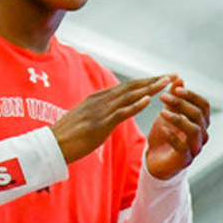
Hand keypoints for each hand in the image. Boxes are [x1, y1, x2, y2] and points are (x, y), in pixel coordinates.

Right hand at [53, 76, 171, 164]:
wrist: (48, 147)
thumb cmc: (67, 136)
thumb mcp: (87, 118)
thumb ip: (101, 111)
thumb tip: (113, 109)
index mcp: (98, 98)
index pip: (128, 87)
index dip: (147, 81)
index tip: (164, 77)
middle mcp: (100, 101)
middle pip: (132, 87)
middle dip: (154, 80)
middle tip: (174, 75)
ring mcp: (99, 112)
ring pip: (129, 96)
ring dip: (150, 89)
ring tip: (167, 83)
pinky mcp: (98, 125)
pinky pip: (120, 113)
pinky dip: (135, 105)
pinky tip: (149, 100)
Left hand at [144, 80, 210, 178]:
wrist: (156, 162)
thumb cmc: (165, 136)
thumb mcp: (168, 114)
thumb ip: (175, 99)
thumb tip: (179, 79)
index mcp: (201, 122)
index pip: (204, 105)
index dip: (191, 95)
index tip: (174, 88)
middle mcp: (202, 134)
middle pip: (199, 115)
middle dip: (181, 103)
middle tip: (163, 96)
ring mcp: (195, 147)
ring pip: (193, 129)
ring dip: (177, 118)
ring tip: (161, 112)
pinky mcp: (184, 159)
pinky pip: (182, 146)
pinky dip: (172, 136)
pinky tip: (162, 128)